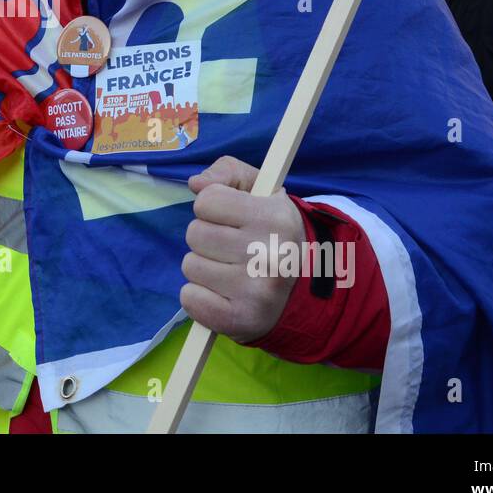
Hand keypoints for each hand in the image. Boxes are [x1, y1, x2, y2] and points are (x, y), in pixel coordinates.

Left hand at [181, 155, 303, 342]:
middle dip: (207, 237)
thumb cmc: (272, 232)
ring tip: (231, 270)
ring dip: (204, 266)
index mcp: (275, 218)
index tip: (231, 218)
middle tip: (232, 246)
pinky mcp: (240, 320)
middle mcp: (269, 256)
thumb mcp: (262, 191)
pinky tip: (222, 292)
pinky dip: (198, 295)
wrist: (304, 290)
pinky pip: (189, 298)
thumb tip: (196, 183)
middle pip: (194, 233)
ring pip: (190, 265)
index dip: (213, 207)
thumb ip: (227, 172)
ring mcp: (255, 292)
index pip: (206, 201)